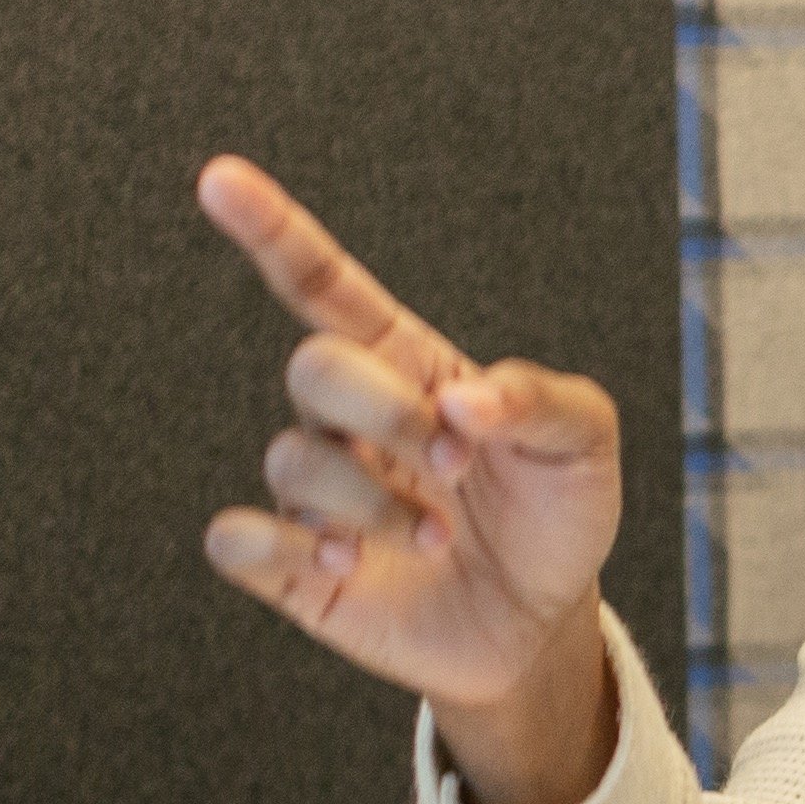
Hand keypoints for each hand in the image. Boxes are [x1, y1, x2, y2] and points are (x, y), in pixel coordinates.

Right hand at [194, 155, 629, 803]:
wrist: (542, 623)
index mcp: (408, 366)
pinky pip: (235, 539)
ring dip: (373, 503)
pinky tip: (342, 562)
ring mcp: (317, 493)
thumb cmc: (555, 515)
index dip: (271, 230)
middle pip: (315, 367)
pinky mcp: (292, 567)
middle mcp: (350, 420)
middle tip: (456, 464)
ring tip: (434, 537)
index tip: (221, 180)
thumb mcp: (584, 445)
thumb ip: (539, 400)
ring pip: (294, 460)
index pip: (323, 284)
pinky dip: (279, 547)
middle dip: (386, 412)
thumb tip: (466, 403)